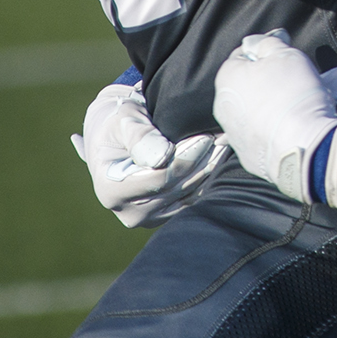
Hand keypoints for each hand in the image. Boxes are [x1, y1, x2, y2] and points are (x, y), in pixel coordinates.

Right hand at [72, 82, 228, 227]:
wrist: (115, 136)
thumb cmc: (119, 121)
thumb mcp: (125, 119)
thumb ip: (141, 137)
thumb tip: (161, 159)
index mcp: (112, 191)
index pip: (162, 178)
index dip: (187, 157)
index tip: (206, 135)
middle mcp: (129, 212)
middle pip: (178, 188)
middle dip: (203, 160)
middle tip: (223, 135)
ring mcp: (149, 218)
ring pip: (190, 195)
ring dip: (209, 168)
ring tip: (224, 142)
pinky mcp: (165, 215)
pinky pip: (194, 198)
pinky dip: (207, 176)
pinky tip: (218, 154)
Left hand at [213, 30, 336, 202]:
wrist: (304, 146)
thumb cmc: (294, 94)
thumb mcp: (285, 54)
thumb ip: (266, 43)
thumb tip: (253, 42)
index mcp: (227, 78)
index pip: (242, 56)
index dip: (264, 55)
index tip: (282, 61)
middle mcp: (222, 107)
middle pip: (244, 85)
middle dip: (263, 82)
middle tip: (290, 84)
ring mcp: (233, 134)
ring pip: (249, 112)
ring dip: (265, 107)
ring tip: (291, 108)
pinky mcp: (247, 155)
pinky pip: (257, 135)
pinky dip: (269, 130)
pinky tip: (288, 128)